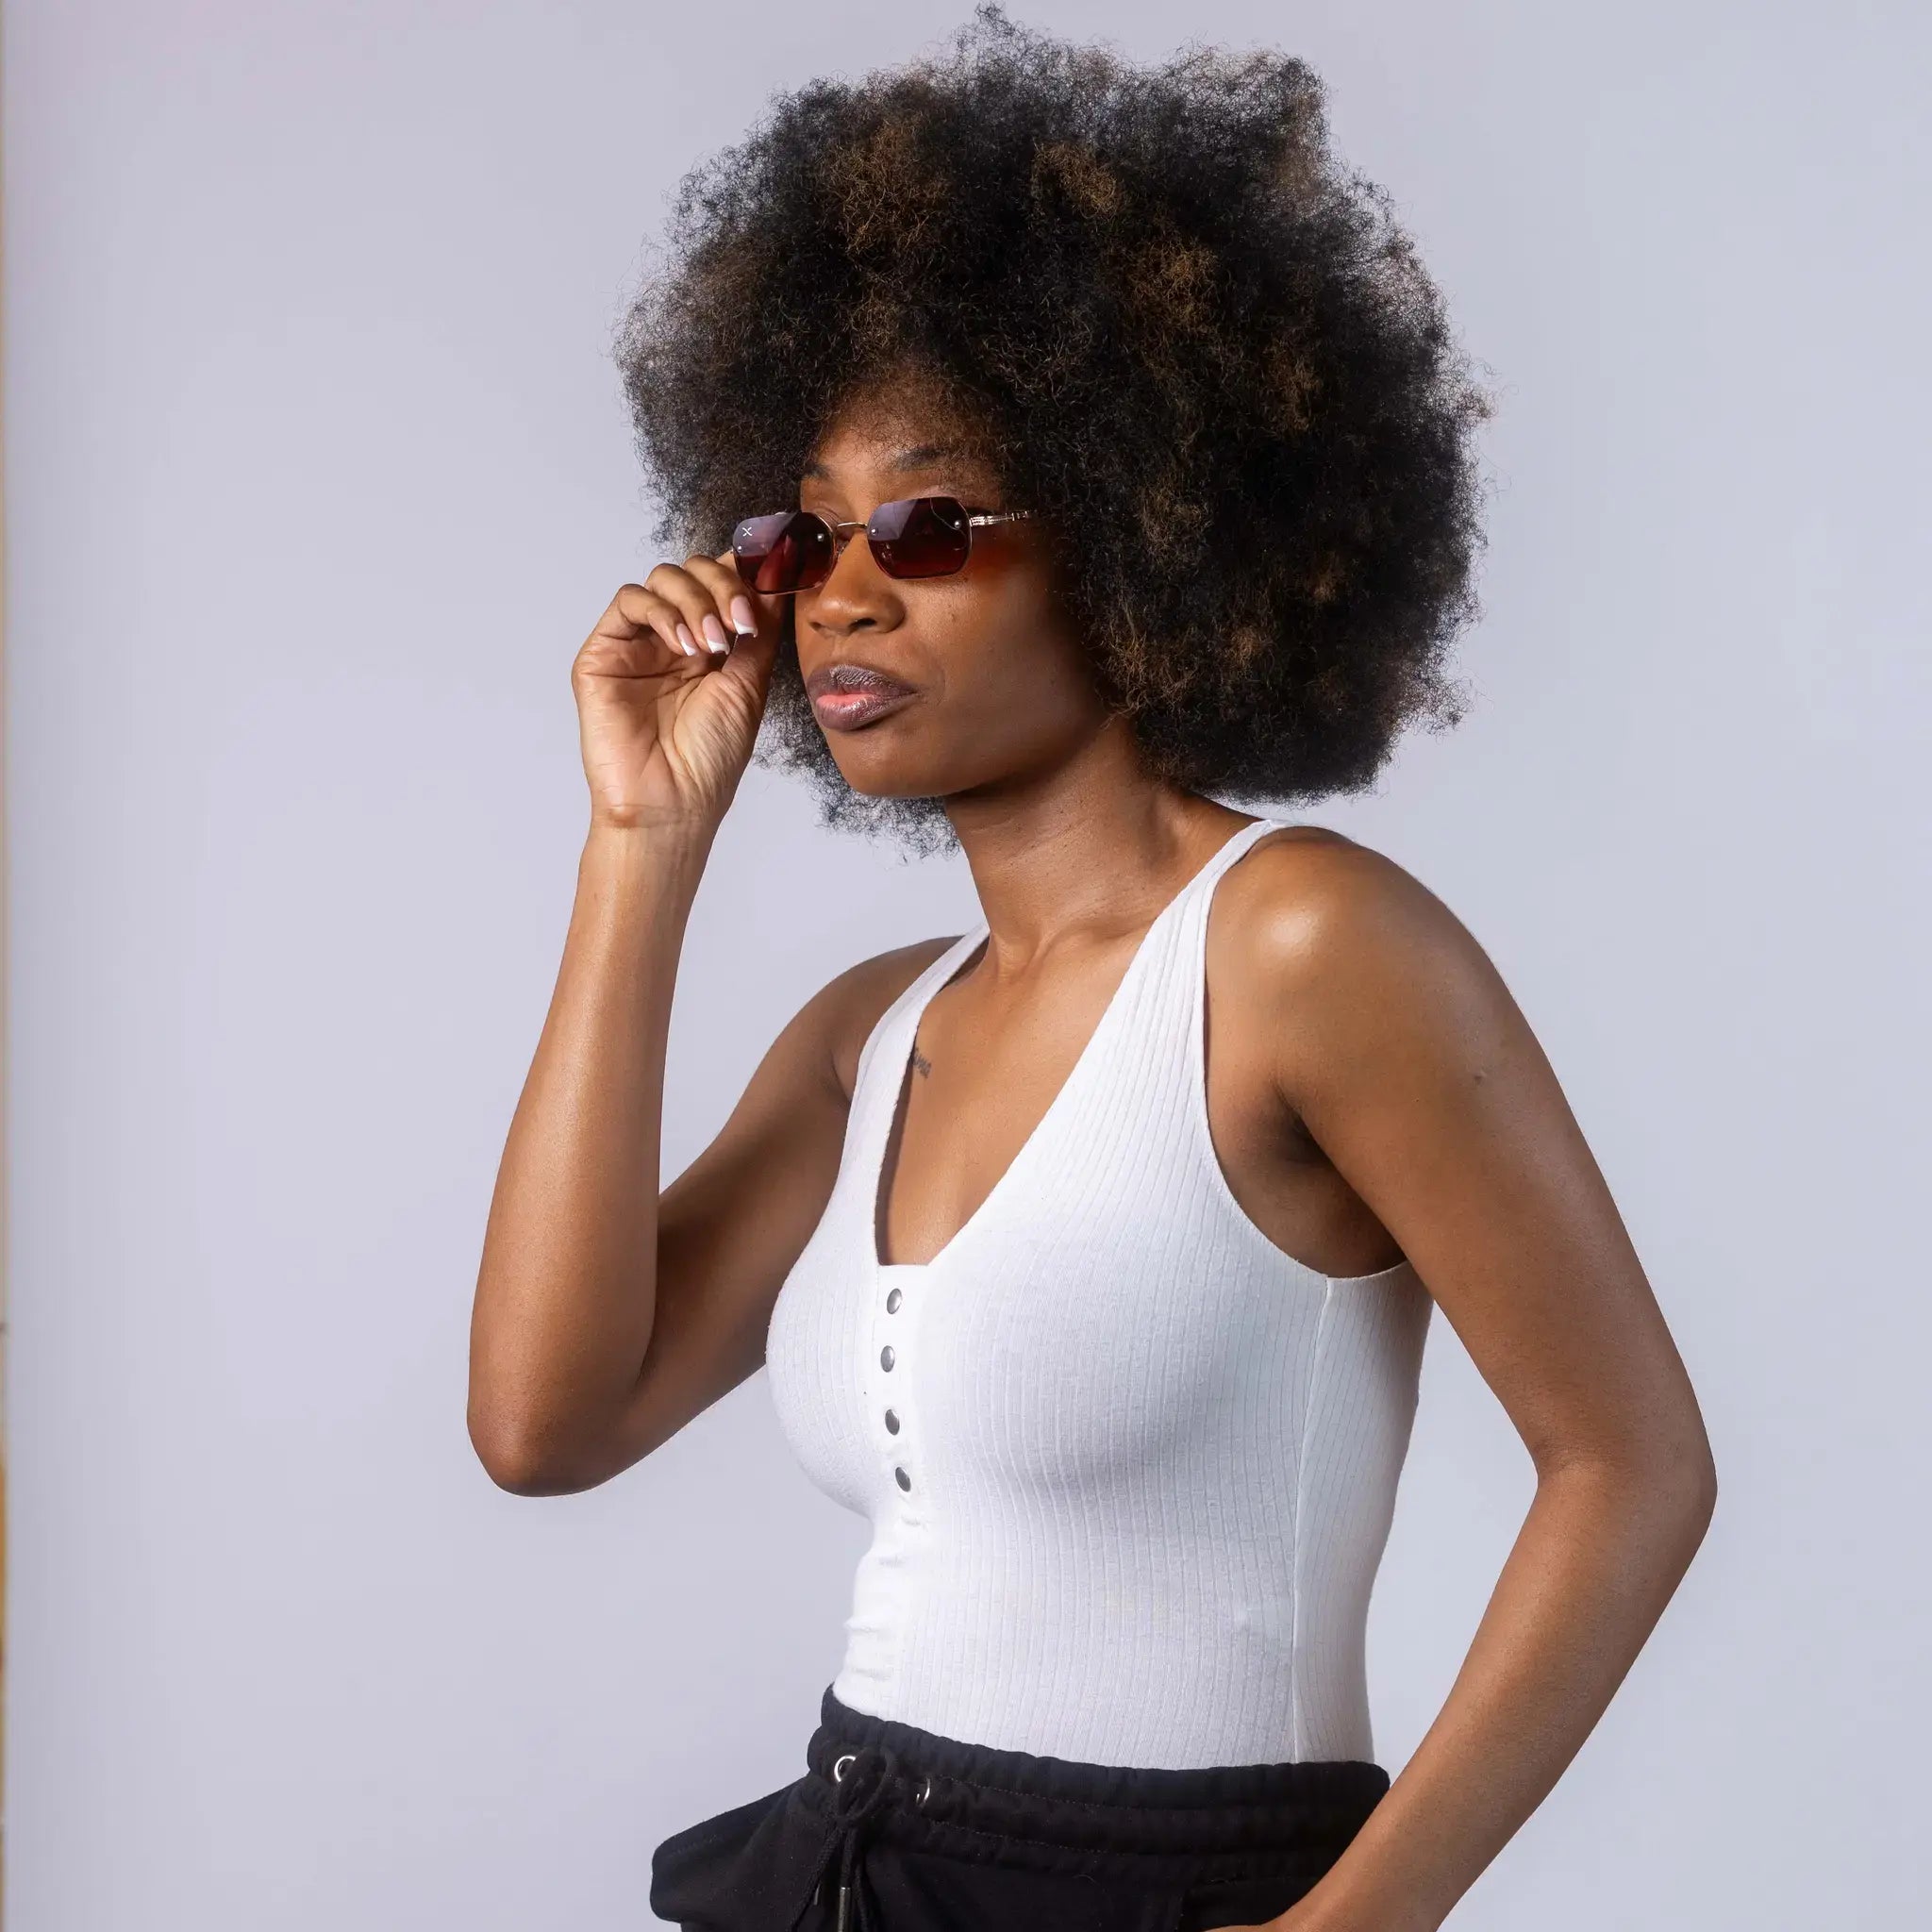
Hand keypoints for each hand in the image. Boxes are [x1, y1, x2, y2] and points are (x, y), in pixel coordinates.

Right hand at [571, 549, 781, 834]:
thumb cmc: (709, 758)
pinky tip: (683, 646)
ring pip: (663, 578)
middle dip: (722, 585)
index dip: (744, 572)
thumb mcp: (749, 685)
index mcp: (711, 647)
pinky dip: (662, 611)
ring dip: (696, 599)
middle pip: (694, 571)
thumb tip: (772, 580)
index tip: (769, 581)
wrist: (672, 802)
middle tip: (740, 624)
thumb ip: (758, 630)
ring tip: (713, 645)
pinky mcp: (604, 652)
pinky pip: (629, 601)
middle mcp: (674, 639)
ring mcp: (639, 644)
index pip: (723, 583)